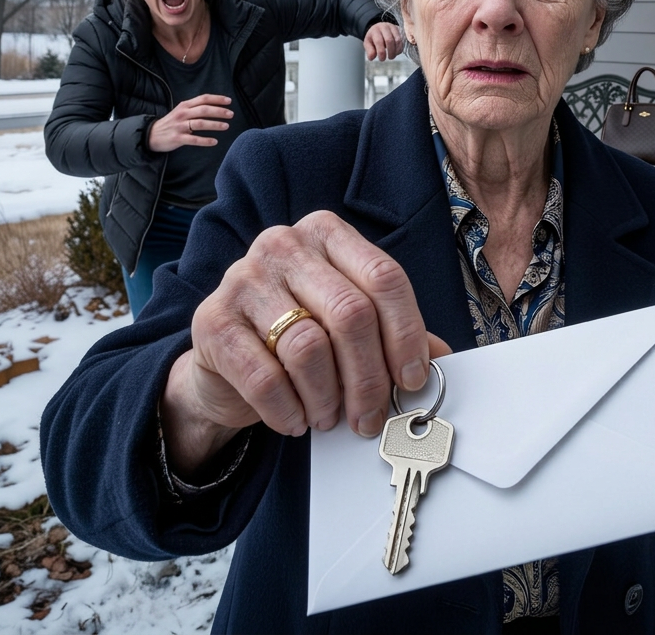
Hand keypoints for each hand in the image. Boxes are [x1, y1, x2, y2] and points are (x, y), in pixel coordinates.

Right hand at [148, 94, 232, 152]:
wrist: (151, 135)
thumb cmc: (171, 122)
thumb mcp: (181, 111)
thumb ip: (195, 107)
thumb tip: (215, 105)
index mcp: (184, 106)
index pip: (203, 99)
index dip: (217, 99)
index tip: (229, 101)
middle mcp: (182, 114)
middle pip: (204, 110)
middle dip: (219, 111)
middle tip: (231, 114)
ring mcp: (179, 126)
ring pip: (200, 123)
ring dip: (215, 124)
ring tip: (226, 126)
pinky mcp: (177, 138)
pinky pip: (194, 139)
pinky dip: (205, 141)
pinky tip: (215, 142)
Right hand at [160, 211, 450, 476]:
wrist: (224, 360)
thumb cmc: (299, 335)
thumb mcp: (349, 325)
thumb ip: (394, 333)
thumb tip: (444, 361)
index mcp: (327, 234)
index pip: (384, 277)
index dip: (406, 334)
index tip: (412, 379)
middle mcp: (284, 244)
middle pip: (351, 313)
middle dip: (370, 377)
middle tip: (372, 416)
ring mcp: (243, 277)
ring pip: (309, 347)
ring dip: (328, 397)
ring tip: (330, 418)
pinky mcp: (211, 320)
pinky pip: (263, 376)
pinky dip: (288, 409)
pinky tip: (296, 419)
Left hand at [363, 22, 403, 61]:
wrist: (379, 27)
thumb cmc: (373, 37)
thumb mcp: (368, 43)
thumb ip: (370, 50)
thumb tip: (372, 57)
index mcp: (375, 31)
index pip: (379, 41)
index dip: (381, 52)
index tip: (382, 59)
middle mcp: (384, 27)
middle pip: (389, 40)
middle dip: (390, 52)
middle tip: (389, 58)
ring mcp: (393, 27)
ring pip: (397, 40)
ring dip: (396, 50)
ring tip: (393, 55)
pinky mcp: (399, 30)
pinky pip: (402, 40)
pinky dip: (400, 48)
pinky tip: (396, 52)